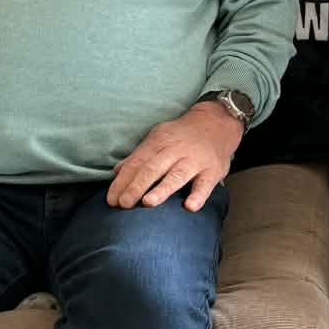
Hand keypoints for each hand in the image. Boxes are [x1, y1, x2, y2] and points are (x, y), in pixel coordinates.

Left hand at [107, 103, 241, 211]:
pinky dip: (198, 195)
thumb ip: (139, 156)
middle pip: (153, 169)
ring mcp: (195, 161)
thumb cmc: (183, 135)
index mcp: (159, 143)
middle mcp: (175, 151)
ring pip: (176, 175)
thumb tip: (117, 172)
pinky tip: (189, 207)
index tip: (111, 199)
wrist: (217, 122)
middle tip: (123, 204)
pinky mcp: (212, 170)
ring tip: (148, 202)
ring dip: (162, 189)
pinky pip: (205, 184)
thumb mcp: (158, 138)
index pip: (137, 163)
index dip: (123, 181)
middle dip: (136, 186)